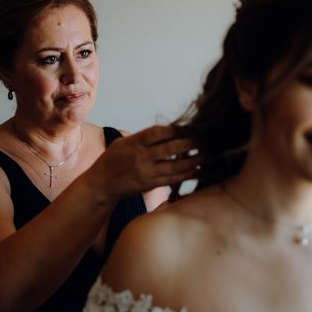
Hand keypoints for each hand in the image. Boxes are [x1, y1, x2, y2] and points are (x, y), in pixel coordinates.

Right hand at [86, 125, 200, 201]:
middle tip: (207, 138)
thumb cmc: (112, 161)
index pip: (158, 132)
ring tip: (210, 154)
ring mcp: (146, 172)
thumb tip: (169, 130)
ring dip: (195, 159)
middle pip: (171, 148)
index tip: (190, 126)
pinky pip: (173, 179)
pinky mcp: (150, 185)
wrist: (100, 185)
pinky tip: (200, 170)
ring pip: (176, 165)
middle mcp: (140, 157)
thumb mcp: (122, 143)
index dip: (176, 129)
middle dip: (191, 142)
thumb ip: (142, 137)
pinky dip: (188, 174)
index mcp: (133, 143)